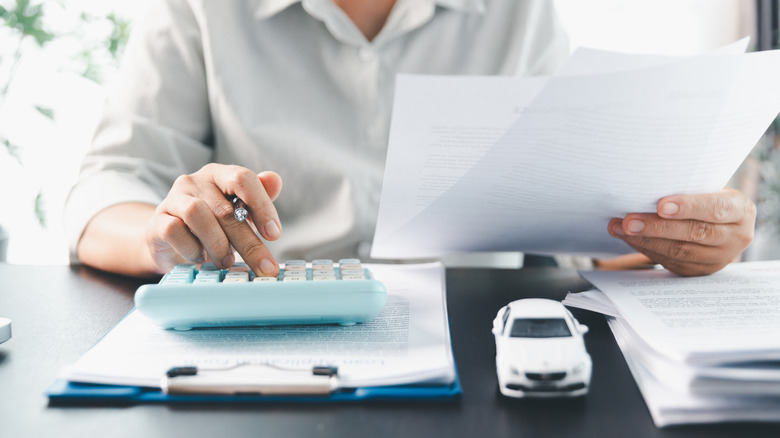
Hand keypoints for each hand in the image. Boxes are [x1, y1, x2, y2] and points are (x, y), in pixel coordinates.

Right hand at [146, 164, 282, 275]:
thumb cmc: (213, 224)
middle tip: (264, 266)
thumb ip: (259, 197)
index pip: (243, 178)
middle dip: (248, 242)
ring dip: (218, 244)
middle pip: (225, 208)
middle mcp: (194, 181)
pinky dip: (192, 249)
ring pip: (197, 214)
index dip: (262, 205)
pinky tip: (200, 258)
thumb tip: (275, 180)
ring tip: (227, 261)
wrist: (170, 240)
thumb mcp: (239, 212)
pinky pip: (174, 231)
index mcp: (219, 174)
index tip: (274, 234)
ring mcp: (172, 199)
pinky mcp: (156, 222)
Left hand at [607, 188, 755, 275]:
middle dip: (657, 227)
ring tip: (620, 228)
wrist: (722, 224)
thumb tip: (644, 188)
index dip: (688, 207)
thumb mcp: (709, 189)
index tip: (660, 205)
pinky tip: (629, 239)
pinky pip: (672, 261)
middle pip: (694, 233)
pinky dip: (647, 249)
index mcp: (740, 210)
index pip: (715, 208)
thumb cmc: (708, 198)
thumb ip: (687, 189)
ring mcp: (720, 258)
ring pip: (680, 251)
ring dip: (645, 240)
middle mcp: (736, 237)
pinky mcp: (701, 270)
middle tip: (628, 221)